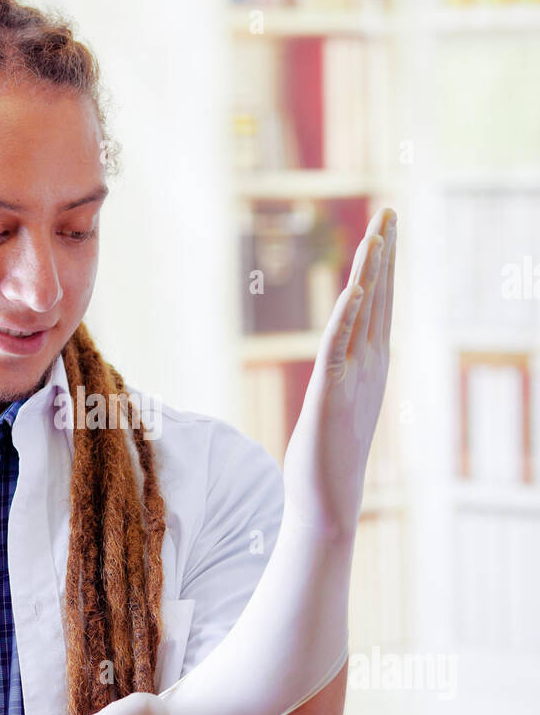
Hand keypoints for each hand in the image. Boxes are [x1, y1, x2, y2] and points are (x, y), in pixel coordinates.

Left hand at [281, 206, 396, 537]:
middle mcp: (368, 366)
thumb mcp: (338, 404)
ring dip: (370, 271)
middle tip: (389, 211)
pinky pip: (340, 345)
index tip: (386, 229)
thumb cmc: (326, 460)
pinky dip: (348, 316)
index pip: (378, 305)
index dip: (383, 265)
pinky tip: (355, 287)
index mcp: (370, 366)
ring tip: (376, 233)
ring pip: (364, 313)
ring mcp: (353, 378)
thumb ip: (343, 377)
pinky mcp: (330, 393)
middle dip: (383, 253)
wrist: (326, 503)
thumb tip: (341, 360)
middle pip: (379, 298)